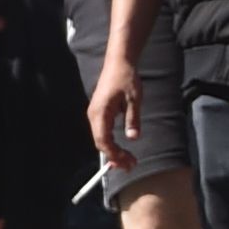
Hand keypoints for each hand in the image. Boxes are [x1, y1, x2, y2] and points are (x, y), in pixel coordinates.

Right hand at [90, 51, 138, 167]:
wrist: (119, 63)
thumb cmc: (126, 78)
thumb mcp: (134, 99)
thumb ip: (133, 119)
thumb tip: (133, 137)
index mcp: (100, 112)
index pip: (103, 140)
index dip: (114, 153)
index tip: (127, 161)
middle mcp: (94, 115)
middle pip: (100, 142)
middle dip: (114, 156)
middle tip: (131, 165)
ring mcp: (95, 114)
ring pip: (101, 139)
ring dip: (113, 151)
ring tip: (128, 160)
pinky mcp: (99, 113)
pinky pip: (102, 132)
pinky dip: (111, 142)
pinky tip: (121, 149)